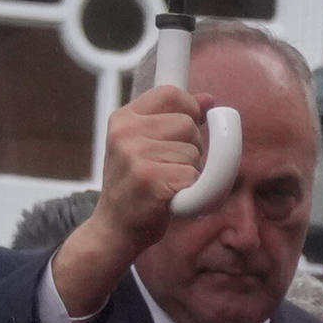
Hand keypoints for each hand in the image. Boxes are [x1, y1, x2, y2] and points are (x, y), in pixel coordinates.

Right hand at [51, 82, 219, 320]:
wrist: (113, 230)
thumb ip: (173, 119)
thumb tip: (209, 100)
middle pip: (188, 125)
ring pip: (194, 152)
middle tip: (170, 168)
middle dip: (192, 148)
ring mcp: (135, 156)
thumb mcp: (144, 145)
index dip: (189, 109)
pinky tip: (170, 199)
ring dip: (190, 172)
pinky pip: (194, 176)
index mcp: (123, 119)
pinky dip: (191, 192)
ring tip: (166, 184)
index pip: (171, 93)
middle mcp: (125, 133)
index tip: (188, 128)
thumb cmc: (135, 187)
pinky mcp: (150, 180)